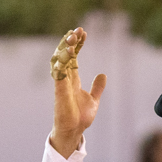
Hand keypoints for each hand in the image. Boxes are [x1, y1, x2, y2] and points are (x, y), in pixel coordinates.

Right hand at [48, 28, 106, 157]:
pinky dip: (62, 62)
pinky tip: (68, 52)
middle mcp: (65, 79)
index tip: (83, 32)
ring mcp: (61, 84)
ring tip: (72, 37)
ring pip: (59, 61)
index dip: (77, 44)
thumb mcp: (93, 99)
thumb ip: (97, 87)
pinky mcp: (60, 91)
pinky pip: (58, 73)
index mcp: (73, 79)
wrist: (75, 131)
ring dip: (65, 48)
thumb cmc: (80, 117)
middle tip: (77, 30)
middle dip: (70, 42)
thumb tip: (103, 74)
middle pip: (65, 55)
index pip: (73, 56)